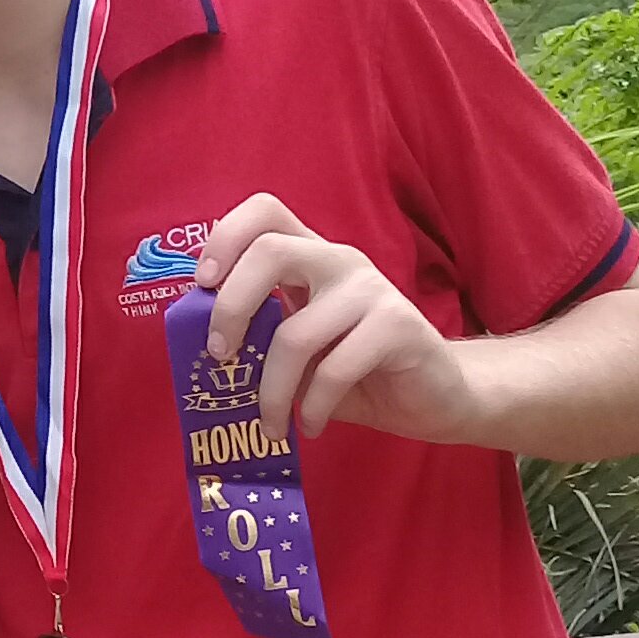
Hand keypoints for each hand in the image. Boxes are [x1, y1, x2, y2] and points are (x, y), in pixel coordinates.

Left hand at [195, 193, 471, 443]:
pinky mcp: (399, 326)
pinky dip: (313, 408)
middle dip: (230, 308)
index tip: (203, 285)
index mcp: (311, 256)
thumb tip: (203, 350)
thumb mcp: (298, 351)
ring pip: (295, 333)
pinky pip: (334, 370)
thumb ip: (261, 336)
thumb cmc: (355, 372)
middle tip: (220, 358)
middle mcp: (339, 261)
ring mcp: (371, 290)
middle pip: (270, 251)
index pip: (265, 212)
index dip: (224, 239)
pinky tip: (312, 426)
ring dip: (271, 392)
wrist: (435, 396)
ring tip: (271, 426)